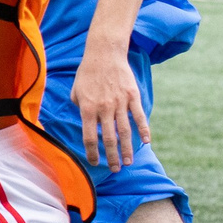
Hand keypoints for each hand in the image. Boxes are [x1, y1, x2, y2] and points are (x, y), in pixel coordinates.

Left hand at [73, 46, 150, 167]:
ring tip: (128, 162)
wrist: (104, 53)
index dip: (92, 152)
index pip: (89, 137)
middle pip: (108, 138)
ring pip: (125, 131)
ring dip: (127, 149)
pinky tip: (146, 142)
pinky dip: (144, 130)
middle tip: (115, 169)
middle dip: (112, 157)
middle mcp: (103, 108)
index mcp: (87, 108)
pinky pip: (139, 116)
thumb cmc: (87, 73)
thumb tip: (85, 122)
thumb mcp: (75, 91)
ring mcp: (119, 102)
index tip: (95, 163)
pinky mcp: (132, 96)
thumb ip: (78, 108)